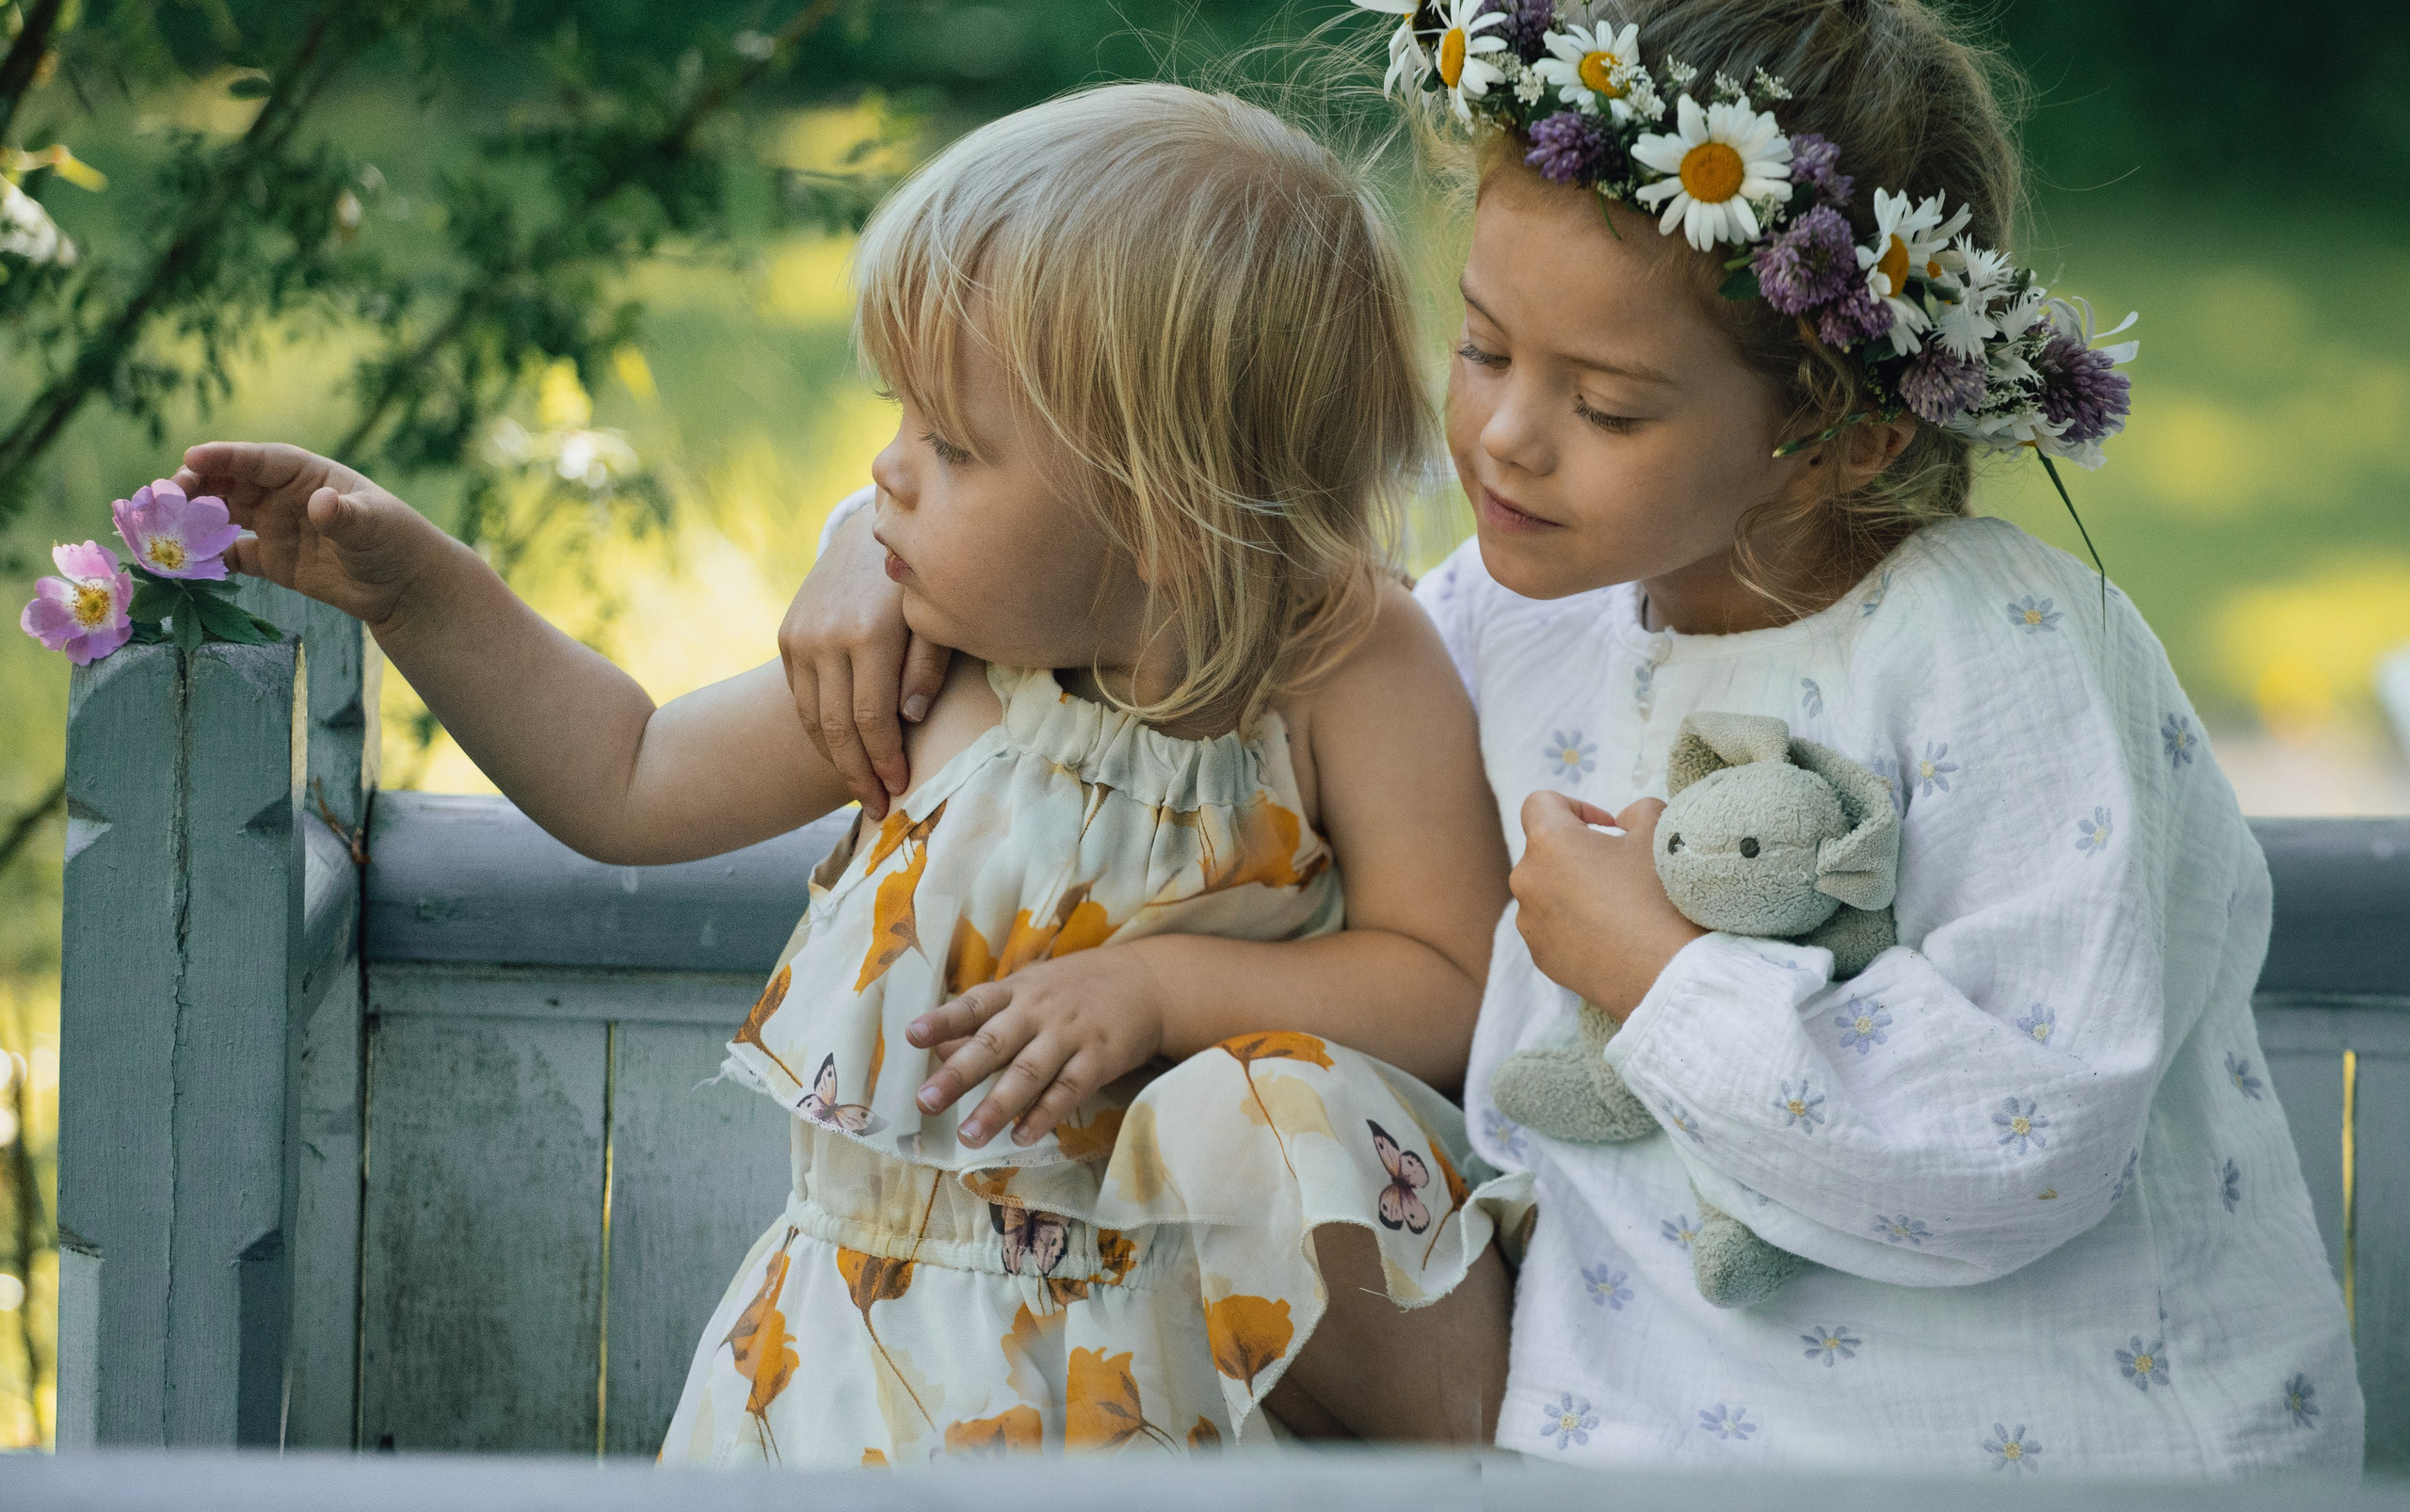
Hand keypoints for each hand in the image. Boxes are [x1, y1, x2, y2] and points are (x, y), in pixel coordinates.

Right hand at [176, 442, 442, 631]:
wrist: (404, 587)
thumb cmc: (395, 541)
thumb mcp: (373, 525)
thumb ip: (345, 516)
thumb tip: (322, 504)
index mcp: (307, 474)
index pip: (260, 459)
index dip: (225, 456)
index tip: (192, 457)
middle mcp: (284, 496)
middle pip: (230, 482)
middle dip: (195, 485)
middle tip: (164, 495)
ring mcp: (275, 527)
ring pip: (223, 515)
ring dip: (192, 518)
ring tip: (159, 525)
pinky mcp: (272, 561)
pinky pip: (231, 555)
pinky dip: (206, 557)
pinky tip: (182, 564)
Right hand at [780, 504, 952, 818]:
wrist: (873, 530)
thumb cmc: (921, 580)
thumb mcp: (935, 616)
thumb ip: (928, 666)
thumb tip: (912, 721)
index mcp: (867, 632)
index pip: (871, 718)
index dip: (885, 760)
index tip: (901, 788)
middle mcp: (825, 635)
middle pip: (836, 727)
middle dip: (858, 774)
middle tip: (878, 809)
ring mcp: (800, 635)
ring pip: (811, 717)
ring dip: (835, 759)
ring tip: (860, 790)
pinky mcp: (787, 634)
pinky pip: (799, 698)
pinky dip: (818, 731)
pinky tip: (842, 752)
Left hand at [906, 948, 1168, 1147]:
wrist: (1147, 980)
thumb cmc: (1073, 989)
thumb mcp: (1028, 991)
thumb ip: (985, 1020)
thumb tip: (938, 1048)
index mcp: (1016, 992)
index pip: (974, 1005)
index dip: (943, 1020)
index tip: (911, 1036)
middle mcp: (1039, 1012)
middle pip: (994, 1044)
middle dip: (958, 1074)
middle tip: (925, 1102)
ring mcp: (1070, 1034)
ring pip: (1029, 1072)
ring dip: (997, 1105)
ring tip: (968, 1135)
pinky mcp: (1100, 1058)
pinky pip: (1069, 1089)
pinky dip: (1046, 1114)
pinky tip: (1022, 1136)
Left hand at [1511, 792, 1705, 1022]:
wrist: (1668, 972)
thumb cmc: (1661, 894)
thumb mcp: (1661, 831)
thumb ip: (1638, 810)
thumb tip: (1622, 821)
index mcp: (1548, 841)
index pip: (1541, 803)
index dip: (1575, 807)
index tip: (1608, 829)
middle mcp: (1526, 880)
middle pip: (1545, 851)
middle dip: (1578, 853)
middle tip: (1621, 870)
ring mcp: (1529, 923)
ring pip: (1547, 892)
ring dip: (1573, 891)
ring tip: (1618, 907)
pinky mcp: (1540, 958)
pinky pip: (1552, 928)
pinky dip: (1574, 926)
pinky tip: (1612, 937)